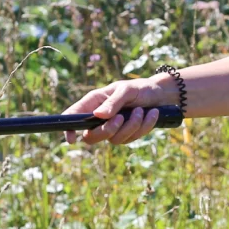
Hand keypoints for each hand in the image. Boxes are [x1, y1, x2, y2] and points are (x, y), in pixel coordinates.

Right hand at [62, 74, 176, 144]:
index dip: (68, 128)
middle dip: (108, 130)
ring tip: (142, 110)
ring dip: (132, 125)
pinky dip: (144, 126)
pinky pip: (131, 139)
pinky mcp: (127, 135)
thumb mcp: (127, 90)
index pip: (74, 116)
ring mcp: (113, 129)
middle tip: (122, 117)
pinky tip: (151, 114)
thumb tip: (98, 115)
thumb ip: (113, 102)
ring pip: (114, 140)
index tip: (71, 139)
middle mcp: (100, 118)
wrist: (161, 95)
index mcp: (94, 102)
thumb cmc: (140, 88)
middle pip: (91, 137)